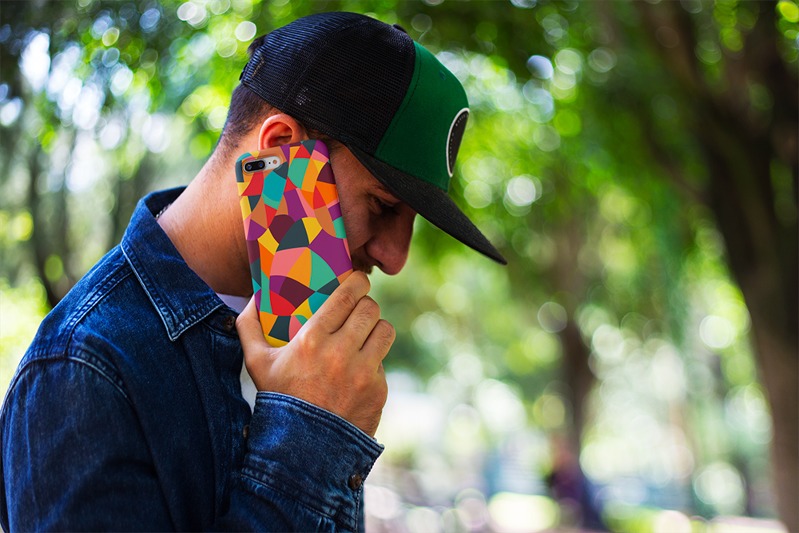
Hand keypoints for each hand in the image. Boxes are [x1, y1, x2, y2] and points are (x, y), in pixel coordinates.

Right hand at [236, 272, 393, 436]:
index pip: (347, 296)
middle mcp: (341, 353)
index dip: (357, 282)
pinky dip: (374, 362)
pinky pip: (383, 362)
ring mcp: (362, 372)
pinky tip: (360, 368)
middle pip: (370, 309)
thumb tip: (254, 297)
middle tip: (360, 308)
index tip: (357, 280)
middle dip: (366, 305)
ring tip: (367, 332)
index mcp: (312, 339)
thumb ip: (249, 327)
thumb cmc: (279, 400)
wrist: (302, 449)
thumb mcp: (256, 364)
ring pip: (385, 331)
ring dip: (376, 329)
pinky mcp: (378, 390)